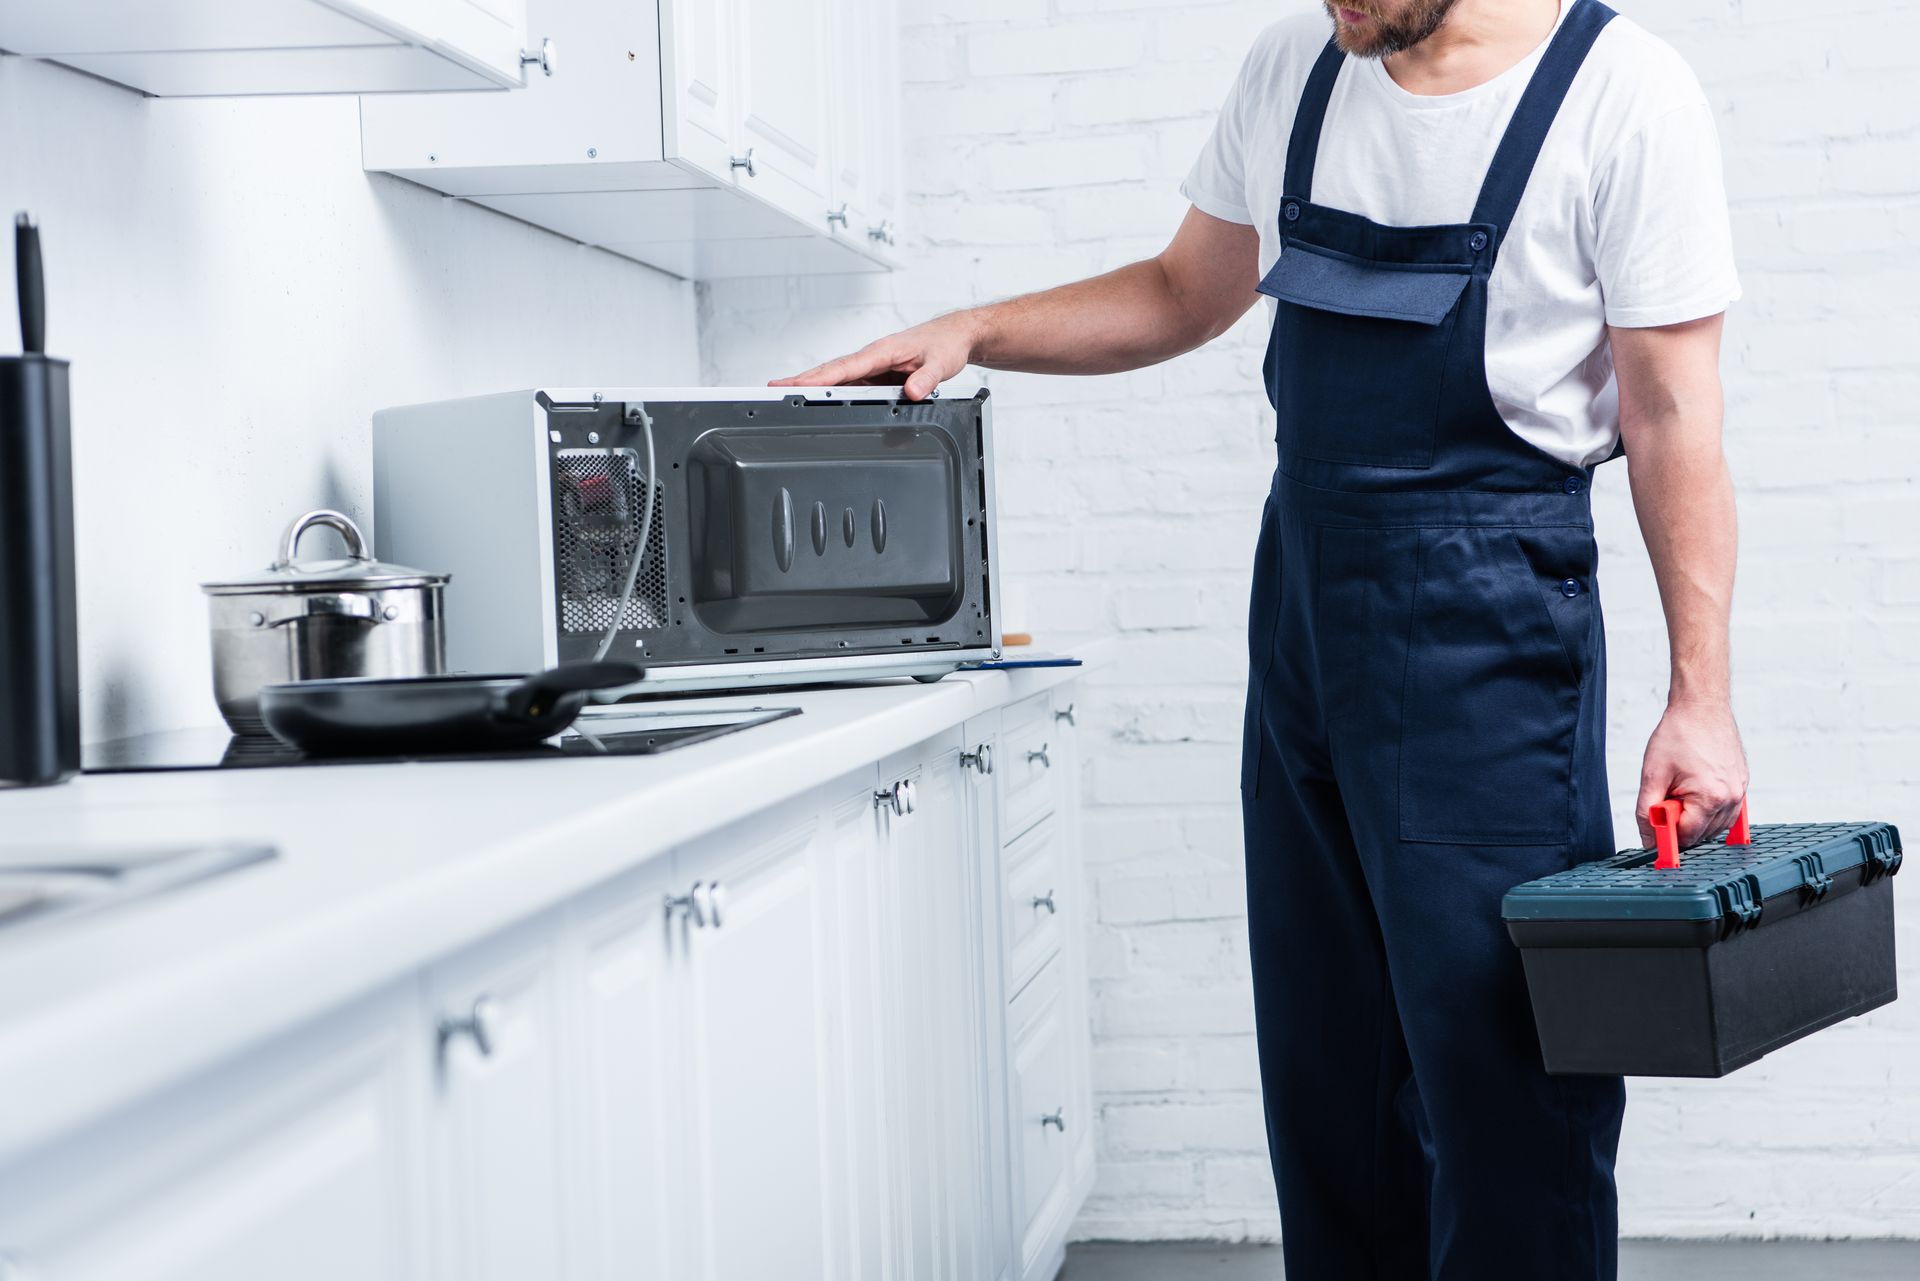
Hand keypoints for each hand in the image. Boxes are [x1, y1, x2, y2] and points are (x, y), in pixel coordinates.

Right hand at [770, 312, 978, 401]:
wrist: (953, 337)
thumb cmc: (945, 344)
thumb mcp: (942, 363)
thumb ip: (927, 378)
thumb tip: (913, 392)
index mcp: (883, 350)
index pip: (846, 366)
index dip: (821, 377)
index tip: (799, 384)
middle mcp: (873, 357)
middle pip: (831, 370)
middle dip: (801, 379)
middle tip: (772, 387)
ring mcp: (873, 366)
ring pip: (837, 377)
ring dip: (811, 385)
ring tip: (782, 394)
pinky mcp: (877, 375)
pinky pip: (849, 384)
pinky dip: (830, 391)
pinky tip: (815, 400)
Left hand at [1635, 697, 1747, 847]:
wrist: (1701, 707)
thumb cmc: (1678, 734)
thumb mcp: (1652, 776)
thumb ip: (1648, 812)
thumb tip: (1648, 840)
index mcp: (1711, 798)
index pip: (1687, 837)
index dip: (1666, 833)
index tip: (1656, 822)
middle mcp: (1732, 798)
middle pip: (1702, 834)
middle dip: (1680, 823)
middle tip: (1667, 797)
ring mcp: (1740, 792)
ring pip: (1716, 825)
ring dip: (1695, 817)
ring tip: (1680, 789)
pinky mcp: (1742, 784)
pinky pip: (1726, 811)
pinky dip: (1709, 809)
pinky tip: (1694, 792)